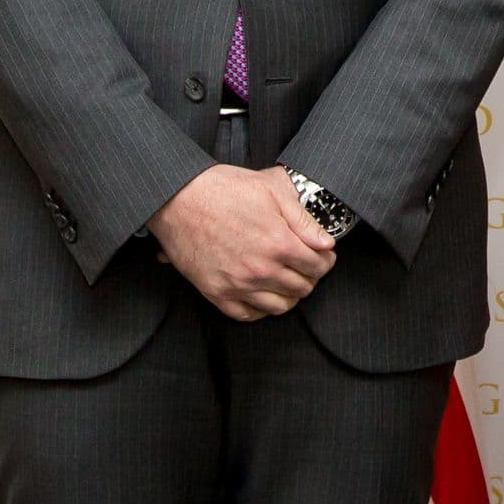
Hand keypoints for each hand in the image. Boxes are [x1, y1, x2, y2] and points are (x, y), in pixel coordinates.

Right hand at [149, 164, 336, 320]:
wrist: (177, 198)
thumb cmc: (223, 189)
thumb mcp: (271, 189)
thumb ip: (303, 219)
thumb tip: (326, 242)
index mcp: (279, 243)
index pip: (318, 266)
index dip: (325, 260)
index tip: (323, 255)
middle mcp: (261, 270)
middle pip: (302, 288)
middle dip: (310, 277)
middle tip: (305, 266)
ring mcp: (238, 285)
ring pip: (279, 306)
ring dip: (289, 295)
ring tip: (286, 280)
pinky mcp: (216, 293)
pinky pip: (247, 315)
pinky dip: (260, 309)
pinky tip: (262, 294)